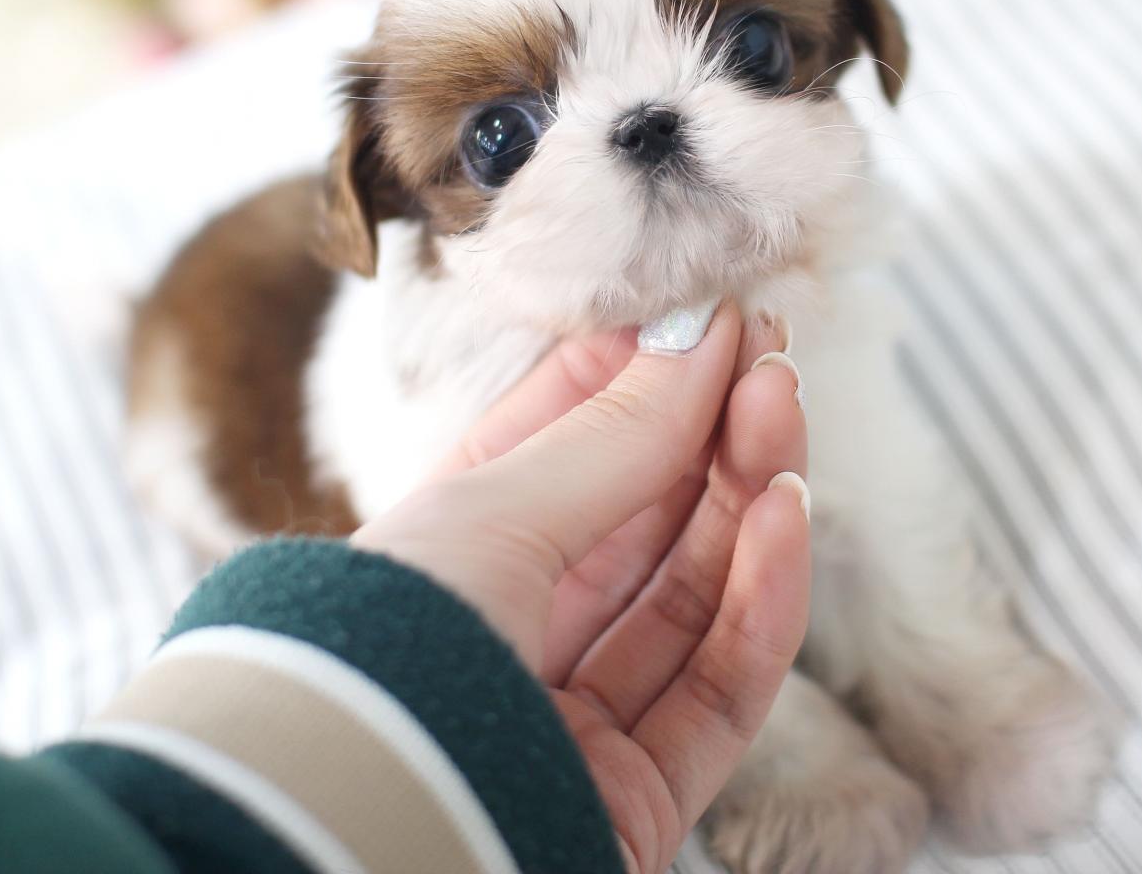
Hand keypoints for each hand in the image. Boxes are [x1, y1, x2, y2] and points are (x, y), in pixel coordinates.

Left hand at [351, 302, 809, 873]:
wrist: (356, 840)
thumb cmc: (382, 658)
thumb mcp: (488, 518)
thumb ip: (611, 437)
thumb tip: (702, 339)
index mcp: (444, 563)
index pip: (556, 452)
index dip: (638, 382)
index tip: (715, 320)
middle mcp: (508, 639)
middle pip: (638, 525)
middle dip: (710, 435)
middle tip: (773, 357)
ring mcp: (572, 725)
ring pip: (690, 601)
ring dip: (749, 504)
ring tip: (784, 412)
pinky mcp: (634, 801)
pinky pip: (718, 692)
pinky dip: (763, 603)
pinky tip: (786, 518)